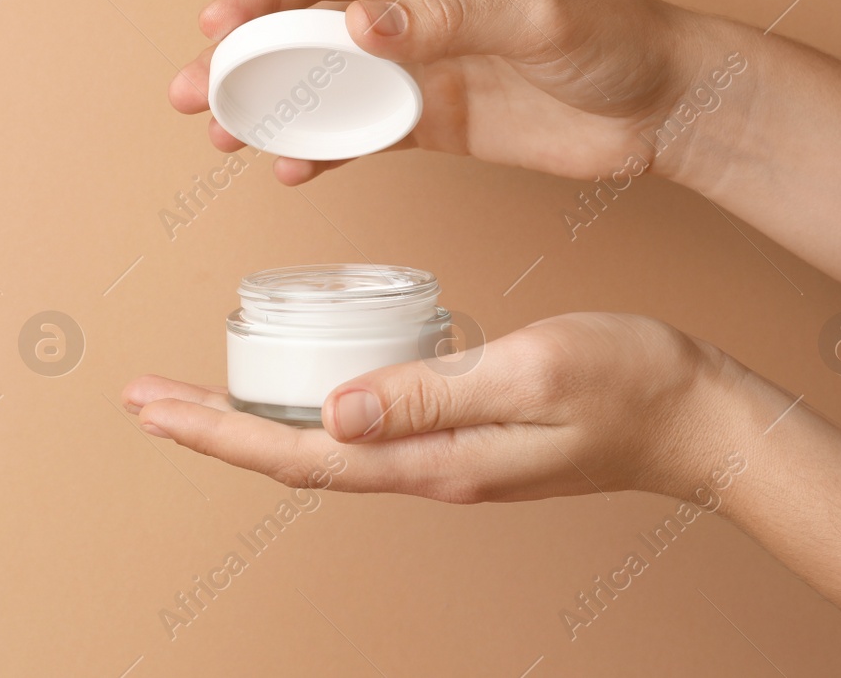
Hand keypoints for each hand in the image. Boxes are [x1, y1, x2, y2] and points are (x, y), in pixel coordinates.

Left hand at [123, 313, 741, 503]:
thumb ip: (432, 394)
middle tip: (144, 398)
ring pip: (325, 445)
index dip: (217, 432)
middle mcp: (426, 467)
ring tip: (198, 396)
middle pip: (294, 455)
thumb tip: (335, 412)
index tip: (150, 407)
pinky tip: (302, 384)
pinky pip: (366, 427)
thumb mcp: (530, 372)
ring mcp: (443, 456)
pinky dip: (313, 409)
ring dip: (254, 421)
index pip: (298, 453)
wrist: (696, 418)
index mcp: (433, 458)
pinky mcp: (460, 433)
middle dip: (213, 428)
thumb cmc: (628, 385)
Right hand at [169, 0, 742, 186]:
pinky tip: (289, 171)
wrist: (670, 107)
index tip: (221, 22)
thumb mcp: (540, 19)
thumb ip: (450, 23)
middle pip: (310, 29)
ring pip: (326, 87)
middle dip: (246, 57)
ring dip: (271, 108)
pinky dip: (323, 152)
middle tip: (193, 90)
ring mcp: (421, 72)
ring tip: (221, 134)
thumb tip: (362, 26)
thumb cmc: (619, 39)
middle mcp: (416, 14)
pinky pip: (363, 137)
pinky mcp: (435, 124)